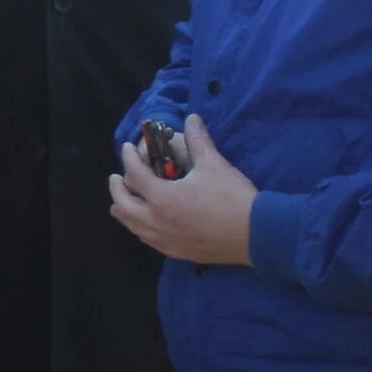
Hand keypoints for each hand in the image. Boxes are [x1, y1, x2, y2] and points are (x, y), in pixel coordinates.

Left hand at [108, 113, 257, 265]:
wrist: (255, 234)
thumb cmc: (232, 197)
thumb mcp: (214, 164)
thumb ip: (198, 140)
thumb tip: (192, 118)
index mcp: (161, 197)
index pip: (134, 175)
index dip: (128, 158)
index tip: (128, 148)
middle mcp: (156, 221)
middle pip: (122, 205)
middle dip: (117, 188)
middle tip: (117, 177)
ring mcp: (164, 240)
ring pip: (132, 226)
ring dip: (124, 210)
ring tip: (125, 200)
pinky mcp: (176, 252)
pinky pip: (147, 239)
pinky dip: (140, 227)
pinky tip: (147, 222)